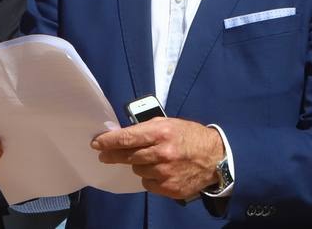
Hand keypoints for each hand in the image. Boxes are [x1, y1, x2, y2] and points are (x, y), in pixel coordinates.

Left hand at [91, 118, 223, 199]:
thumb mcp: (170, 124)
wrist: (215, 158)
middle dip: (113, 154)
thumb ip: (147, 129)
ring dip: (139, 165)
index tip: (97, 143)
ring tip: (152, 159)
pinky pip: (147, 184)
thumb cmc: (190, 137)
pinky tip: (160, 171)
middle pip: (128, 156)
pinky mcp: (169, 188)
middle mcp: (162, 153)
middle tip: (105, 154)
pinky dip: (150, 178)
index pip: (127, 137)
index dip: (109, 141)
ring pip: (137, 170)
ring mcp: (165, 172)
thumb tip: (122, 135)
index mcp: (161, 132)